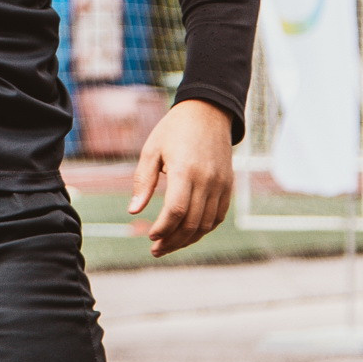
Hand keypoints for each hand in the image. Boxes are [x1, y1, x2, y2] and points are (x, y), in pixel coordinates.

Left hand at [127, 97, 234, 258]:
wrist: (209, 112)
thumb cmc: (174, 129)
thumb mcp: (152, 149)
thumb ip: (143, 181)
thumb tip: (133, 212)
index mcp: (185, 170)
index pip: (175, 211)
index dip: (162, 229)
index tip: (150, 236)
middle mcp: (207, 180)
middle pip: (191, 223)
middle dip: (172, 241)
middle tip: (155, 249)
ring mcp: (221, 185)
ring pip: (205, 224)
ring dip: (187, 240)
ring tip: (169, 245)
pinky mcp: (228, 186)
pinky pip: (218, 217)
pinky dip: (203, 230)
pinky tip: (188, 234)